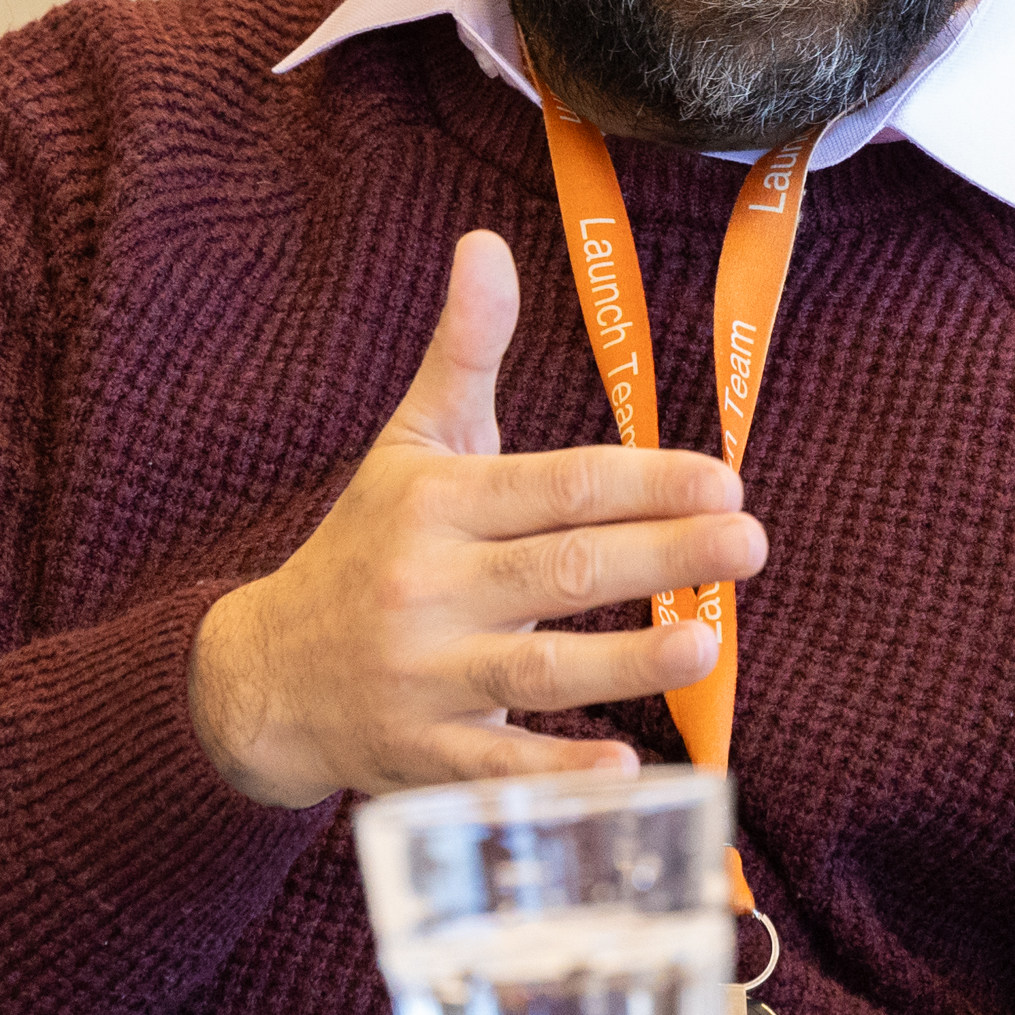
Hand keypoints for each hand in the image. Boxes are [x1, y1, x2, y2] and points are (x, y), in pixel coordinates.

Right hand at [186, 231, 766, 807]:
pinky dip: (559, 771)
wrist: (265, 676)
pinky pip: (497, 765)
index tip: (725, 480)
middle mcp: (428, 587)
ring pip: (536, 669)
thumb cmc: (366, 548)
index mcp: (437, 505)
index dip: (646, 482)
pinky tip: (629, 769)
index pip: (559, 487)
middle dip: (661, 554)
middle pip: (562, 571)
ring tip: (707, 644)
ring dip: (626, 663)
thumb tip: (487, 243)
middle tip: (748, 543)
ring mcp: (422, 677)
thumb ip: (463, 353)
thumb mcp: (411, 446)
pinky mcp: (420, 757)